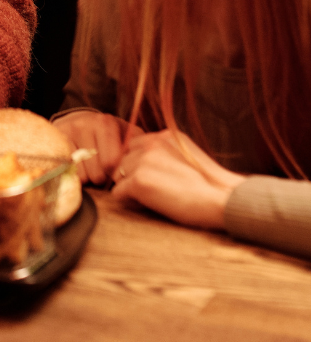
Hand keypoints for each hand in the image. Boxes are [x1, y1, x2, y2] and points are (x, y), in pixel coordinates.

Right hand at [56, 109, 143, 183]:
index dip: (117, 174)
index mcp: (105, 123)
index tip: (118, 173)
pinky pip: (68, 172)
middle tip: (103, 171)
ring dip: (88, 179)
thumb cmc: (108, 134)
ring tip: (91, 169)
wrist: (78, 120)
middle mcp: (84, 124)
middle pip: (97, 172)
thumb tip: (145, 165)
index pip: (112, 163)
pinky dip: (75, 176)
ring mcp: (67, 132)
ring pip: (82, 175)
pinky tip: (79, 168)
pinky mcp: (55, 142)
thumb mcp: (126, 134)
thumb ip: (139, 147)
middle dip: (103, 178)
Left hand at [112, 130, 244, 229]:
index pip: (134, 146)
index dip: (139, 164)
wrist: (224, 200)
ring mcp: (143, 161)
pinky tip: (149, 206)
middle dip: (132, 176)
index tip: (155, 178)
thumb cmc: (212, 186)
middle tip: (153, 191)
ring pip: (118, 175)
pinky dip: (130, 202)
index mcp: (164, 135)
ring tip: (153, 199)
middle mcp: (150, 143)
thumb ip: (166, 153)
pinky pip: (118, 193)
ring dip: (130, 188)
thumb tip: (147, 164)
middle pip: (123, 160)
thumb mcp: (188, 155)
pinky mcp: (139, 181)